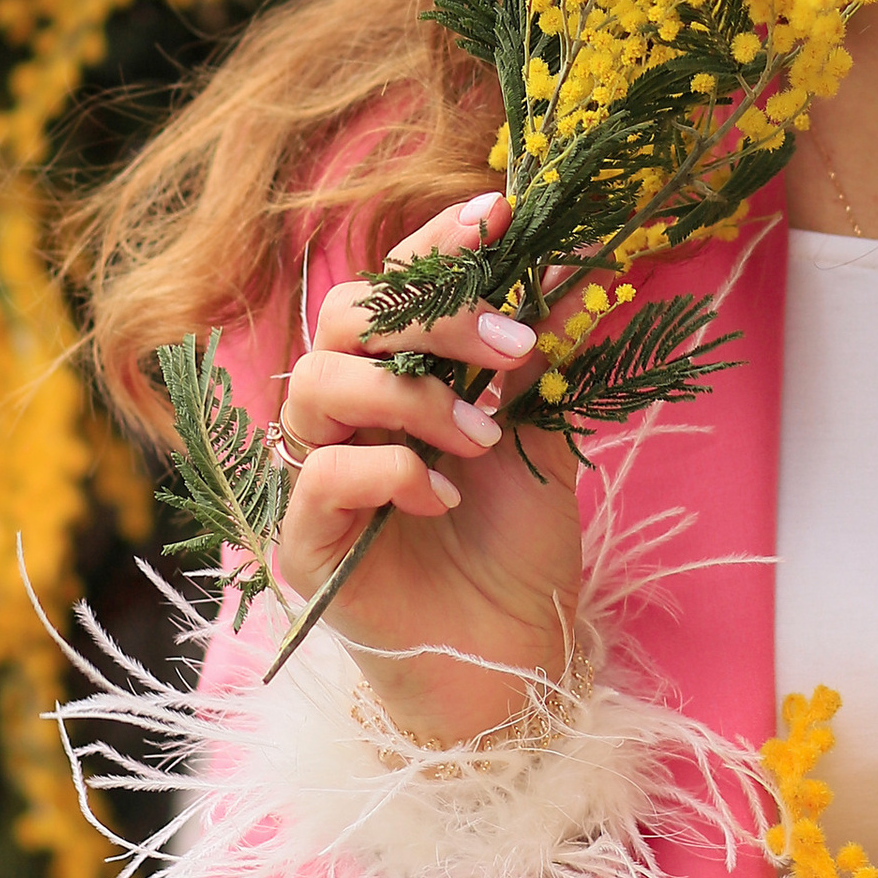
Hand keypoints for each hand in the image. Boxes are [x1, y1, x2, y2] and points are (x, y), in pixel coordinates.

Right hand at [272, 194, 583, 742]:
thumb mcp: (539, 438)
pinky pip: (323, 475)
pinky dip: (391, 470)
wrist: (514, 666)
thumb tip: (572, 263)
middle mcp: (343, 420)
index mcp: (393, 381)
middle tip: (512, 345)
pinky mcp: (305, 546)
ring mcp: (314, 480)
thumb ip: (534, 361)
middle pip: (344, 318)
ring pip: (317, 384)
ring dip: (412, 395)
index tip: (498, 211)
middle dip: (431, 315)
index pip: (390, 285)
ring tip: (482, 437)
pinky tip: (445, 495)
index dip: (434, 244)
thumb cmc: (517, 554)